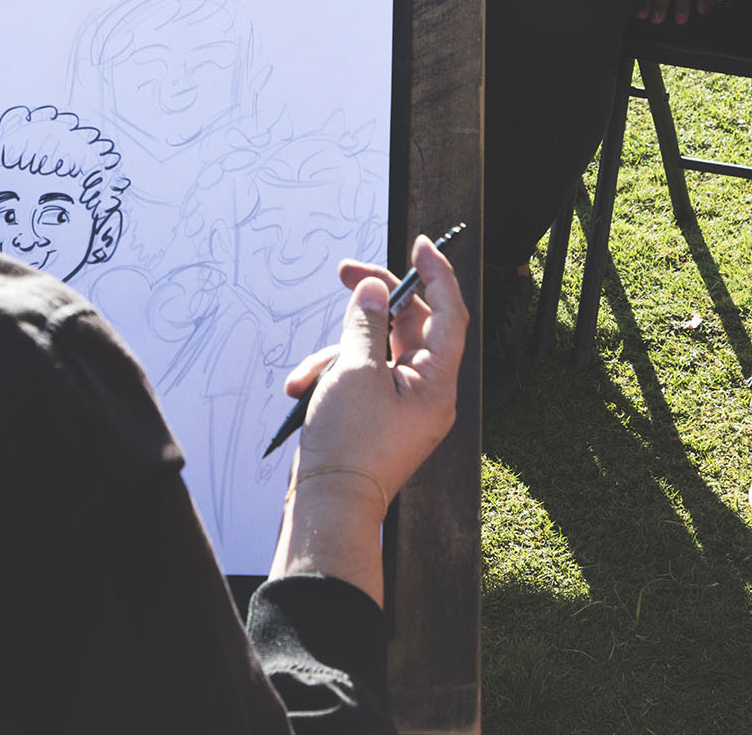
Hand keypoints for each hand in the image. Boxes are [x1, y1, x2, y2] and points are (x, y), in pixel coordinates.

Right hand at [290, 231, 466, 497]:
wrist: (328, 506)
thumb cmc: (349, 445)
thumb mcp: (355, 370)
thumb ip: (366, 321)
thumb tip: (373, 289)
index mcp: (436, 383)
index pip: (448, 314)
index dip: (435, 274)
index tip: (418, 244)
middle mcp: (426, 392)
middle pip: (407, 326)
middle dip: (370, 304)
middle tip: (346, 272)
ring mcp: (401, 404)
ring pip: (374, 350)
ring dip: (336, 352)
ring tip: (309, 377)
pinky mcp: (375, 414)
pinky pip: (360, 376)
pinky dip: (331, 375)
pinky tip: (304, 390)